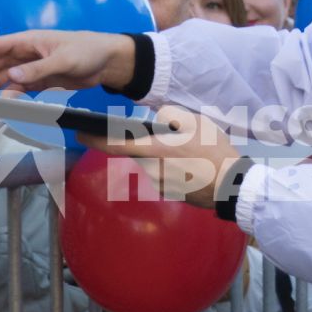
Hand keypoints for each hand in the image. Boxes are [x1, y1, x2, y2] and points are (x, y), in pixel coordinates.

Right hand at [0, 31, 136, 93]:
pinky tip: (4, 105)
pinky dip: (11, 97)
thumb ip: (38, 69)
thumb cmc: (87, 51)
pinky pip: (21, 90)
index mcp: (29, 42)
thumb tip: (12, 76)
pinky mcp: (41, 82)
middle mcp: (26, 55)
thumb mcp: (63, 60)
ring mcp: (33, 69)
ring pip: (7, 79)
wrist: (108, 62)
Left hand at [82, 105, 242, 209]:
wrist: (232, 185)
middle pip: (140, 154)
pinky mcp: (172, 194)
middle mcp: (152, 169)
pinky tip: (193, 167)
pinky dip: (174, 170)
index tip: (80, 134)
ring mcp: (161, 184)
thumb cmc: (214, 152)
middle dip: (149, 145)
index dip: (94, 139)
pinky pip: (166, 177)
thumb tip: (160, 118)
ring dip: (164, 158)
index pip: (115, 144)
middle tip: (172, 140)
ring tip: (191, 154)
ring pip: (154, 165)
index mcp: (154, 150)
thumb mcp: (196, 122)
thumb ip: (172, 117)